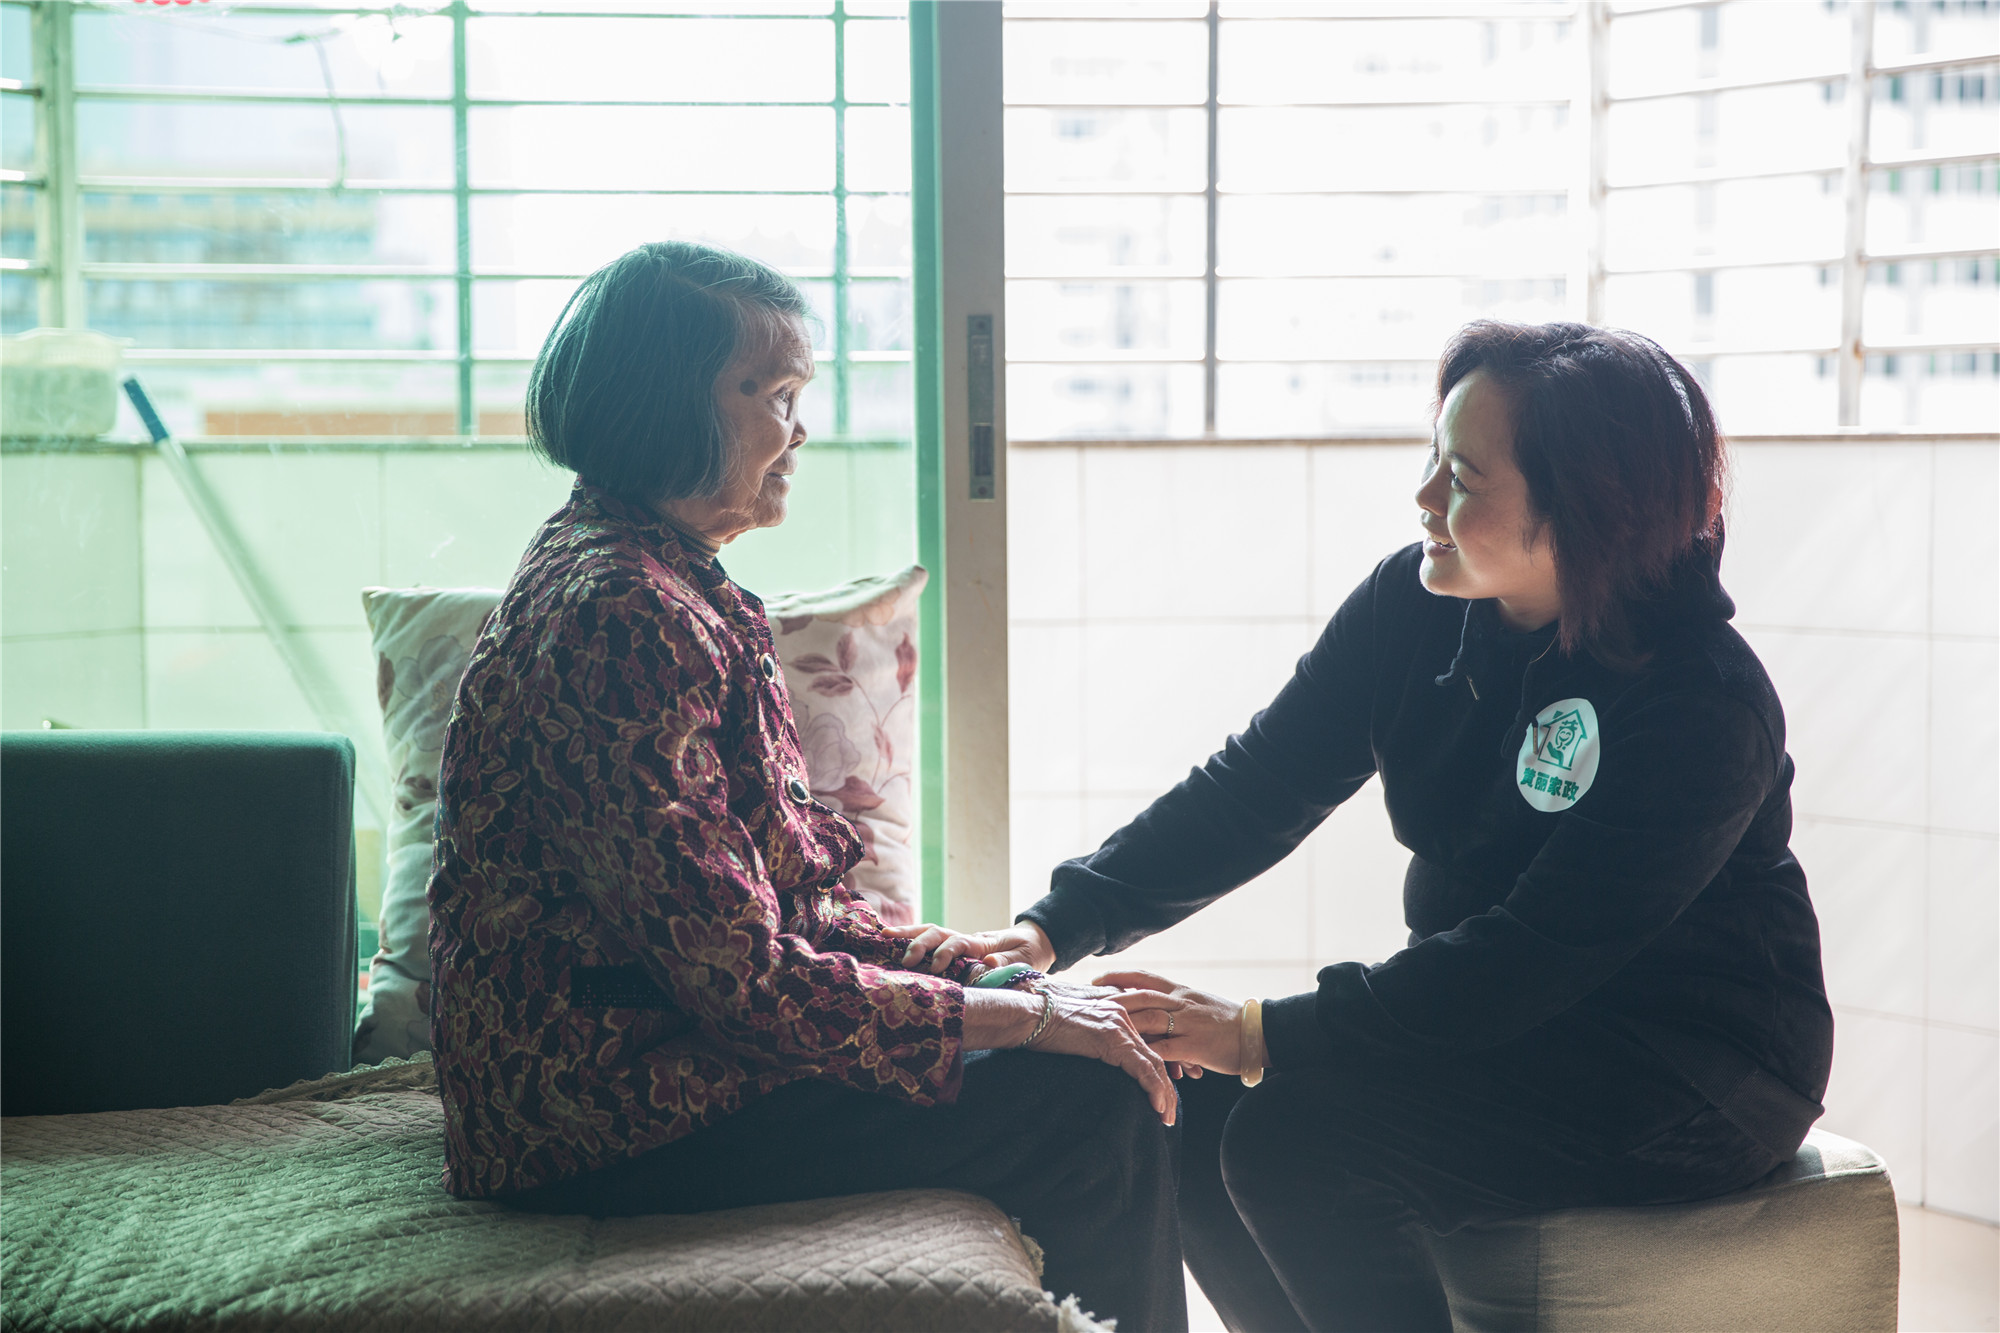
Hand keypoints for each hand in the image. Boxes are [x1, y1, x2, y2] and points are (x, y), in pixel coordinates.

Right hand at [882, 919, 1055, 975]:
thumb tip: (986, 961)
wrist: (1034, 941)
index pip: (959, 943)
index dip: (945, 953)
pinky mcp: (954, 949)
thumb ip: (1006, 961)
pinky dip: (910, 938)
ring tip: (884, 937)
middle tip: (905, 959)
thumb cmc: (1029, 951)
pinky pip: (930, 942)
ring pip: (930, 932)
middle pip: (938, 932)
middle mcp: (966, 939)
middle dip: (919, 943)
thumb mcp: (1025, 957)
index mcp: (982, 943)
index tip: (935, 967)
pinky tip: (890, 940)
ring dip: (908, 935)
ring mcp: (958, 942)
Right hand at [1030, 984, 1183, 1125]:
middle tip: (1171, 1110)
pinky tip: (1159, 1107)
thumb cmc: (1041, 1024)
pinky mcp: (1112, 1038)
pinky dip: (1154, 1089)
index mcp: (1117, 1012)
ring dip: (1165, 1093)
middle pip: (1158, 1052)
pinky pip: (1142, 1067)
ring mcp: (1119, 1025)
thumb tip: (1091, 1058)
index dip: (1162, 1067)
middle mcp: (1124, 1015)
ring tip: (1167, 1117)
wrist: (1027, 1014)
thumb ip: (1091, 1040)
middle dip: (1169, 1083)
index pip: (1149, 1042)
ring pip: (1155, 1063)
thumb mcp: (1074, 1031)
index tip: (1169, 1091)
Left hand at [1096, 968, 1257, 1077]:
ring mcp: (1189, 1023)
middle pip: (1141, 996)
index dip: (1119, 977)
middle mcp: (1183, 1003)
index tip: (1097, 979)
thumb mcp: (1199, 1005)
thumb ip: (1176, 1006)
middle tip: (1089, 1005)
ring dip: (1124, 1026)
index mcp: (1182, 991)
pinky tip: (1130, 1061)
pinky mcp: (1195, 1046)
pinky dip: (1147, 1056)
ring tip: (1102, 1031)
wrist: (1259, 1033)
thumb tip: (1151, 1011)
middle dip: (1113, 1000)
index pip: (1145, 977)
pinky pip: (1166, 1050)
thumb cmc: (1228, 1022)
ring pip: (1150, 1020)